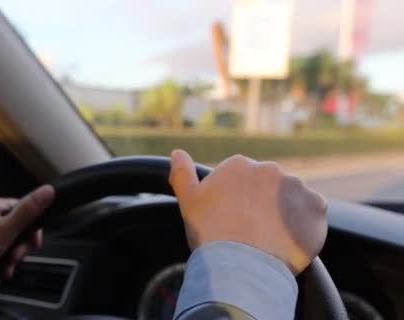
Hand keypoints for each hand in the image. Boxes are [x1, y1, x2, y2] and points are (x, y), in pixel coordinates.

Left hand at [0, 185, 54, 281]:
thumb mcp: (6, 229)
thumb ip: (29, 211)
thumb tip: (49, 190)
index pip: (23, 210)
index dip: (31, 228)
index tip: (33, 242)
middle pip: (16, 229)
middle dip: (19, 247)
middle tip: (15, 257)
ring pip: (7, 244)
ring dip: (10, 259)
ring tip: (4, 267)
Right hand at [169, 150, 326, 274]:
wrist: (240, 266)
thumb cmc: (210, 233)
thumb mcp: (188, 201)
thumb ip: (182, 173)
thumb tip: (177, 153)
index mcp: (239, 165)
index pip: (243, 181)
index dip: (238, 203)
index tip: (234, 220)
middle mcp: (269, 169)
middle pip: (268, 188)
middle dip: (263, 205)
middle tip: (252, 232)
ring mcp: (295, 186)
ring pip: (291, 200)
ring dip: (284, 214)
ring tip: (270, 239)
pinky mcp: (317, 206)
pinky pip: (312, 214)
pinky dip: (304, 226)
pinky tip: (287, 241)